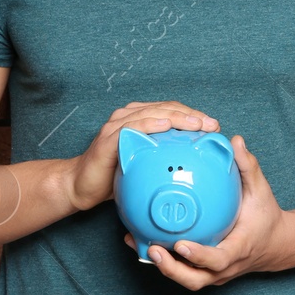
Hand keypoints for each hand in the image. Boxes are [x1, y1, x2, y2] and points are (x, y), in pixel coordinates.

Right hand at [68, 101, 220, 211]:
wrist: (80, 187)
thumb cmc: (113, 176)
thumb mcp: (143, 167)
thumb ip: (163, 160)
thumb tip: (194, 169)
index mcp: (139, 119)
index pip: (172, 110)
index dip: (194, 115)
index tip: (214, 126)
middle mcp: (128, 116)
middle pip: (166, 108)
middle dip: (191, 115)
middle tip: (211, 125)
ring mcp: (117, 125)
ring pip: (152, 113)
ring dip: (177, 117)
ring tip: (196, 124)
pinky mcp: (108, 138)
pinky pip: (131, 127)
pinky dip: (149, 124)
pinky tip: (165, 126)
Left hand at [125, 134, 288, 289]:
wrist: (274, 244)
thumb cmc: (265, 216)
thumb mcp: (260, 190)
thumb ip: (247, 166)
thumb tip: (234, 141)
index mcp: (239, 249)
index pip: (219, 259)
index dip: (199, 256)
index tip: (180, 245)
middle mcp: (225, 267)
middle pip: (196, 279)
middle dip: (172, 269)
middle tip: (153, 250)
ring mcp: (214, 273)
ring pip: (186, 278)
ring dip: (163, 267)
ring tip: (140, 245)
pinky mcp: (205, 271)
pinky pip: (182, 270)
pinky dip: (163, 261)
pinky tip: (141, 240)